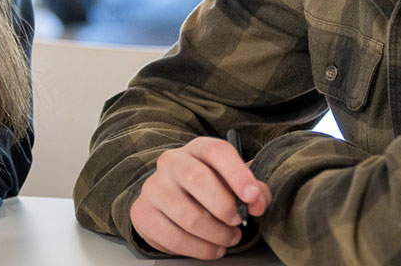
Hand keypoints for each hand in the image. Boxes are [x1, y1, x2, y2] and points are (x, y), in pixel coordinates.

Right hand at [129, 137, 271, 259]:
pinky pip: (175, 238)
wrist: (168, 204)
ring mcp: (153, 187)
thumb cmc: (207, 191)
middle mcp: (171, 163)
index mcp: (197, 150)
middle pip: (196, 178)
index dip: (237, 174)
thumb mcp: (232, 183)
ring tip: (228, 238)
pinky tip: (212, 247)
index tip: (252, 197)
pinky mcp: (143, 213)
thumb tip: (257, 203)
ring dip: (216, 234)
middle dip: (224, 207)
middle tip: (237, 222)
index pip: (216, 151)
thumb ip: (253, 190)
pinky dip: (201, 249)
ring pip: (188, 216)